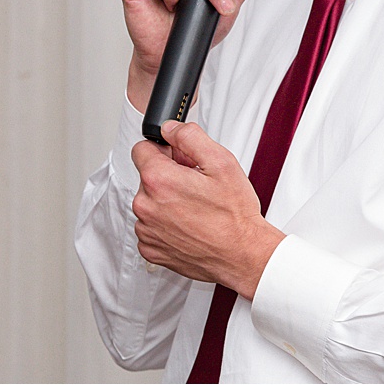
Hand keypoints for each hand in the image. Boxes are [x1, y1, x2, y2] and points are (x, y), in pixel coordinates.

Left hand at [131, 118, 277, 297]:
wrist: (242, 255)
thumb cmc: (235, 216)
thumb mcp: (221, 162)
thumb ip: (190, 137)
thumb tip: (170, 129)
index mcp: (159, 180)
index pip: (141, 149)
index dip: (164, 151)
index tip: (179, 161)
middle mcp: (146, 206)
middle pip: (147, 177)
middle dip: (169, 177)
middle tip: (196, 187)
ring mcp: (146, 230)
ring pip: (149, 203)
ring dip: (166, 202)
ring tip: (195, 209)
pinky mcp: (150, 249)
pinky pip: (151, 227)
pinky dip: (166, 225)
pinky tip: (188, 226)